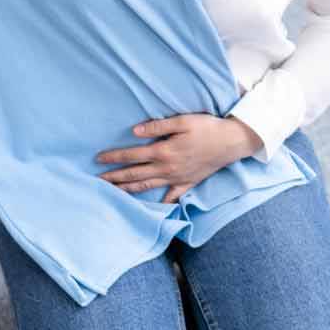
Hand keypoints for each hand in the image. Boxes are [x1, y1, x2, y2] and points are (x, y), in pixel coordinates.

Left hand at [96, 115, 264, 204]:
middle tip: (97, 181)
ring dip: (128, 189)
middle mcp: (168, 168)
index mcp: (164, 151)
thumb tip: (135, 132)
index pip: (132, 155)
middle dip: (114, 177)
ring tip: (113, 192)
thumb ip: (158, 126)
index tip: (98, 158)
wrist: (232, 142)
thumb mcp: (183, 121)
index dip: (114, 157)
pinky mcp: (188, 183)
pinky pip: (172, 196)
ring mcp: (177, 178)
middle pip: (135, 174)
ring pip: (147, 186)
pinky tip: (153, 209)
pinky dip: (162, 203)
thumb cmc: (208, 128)